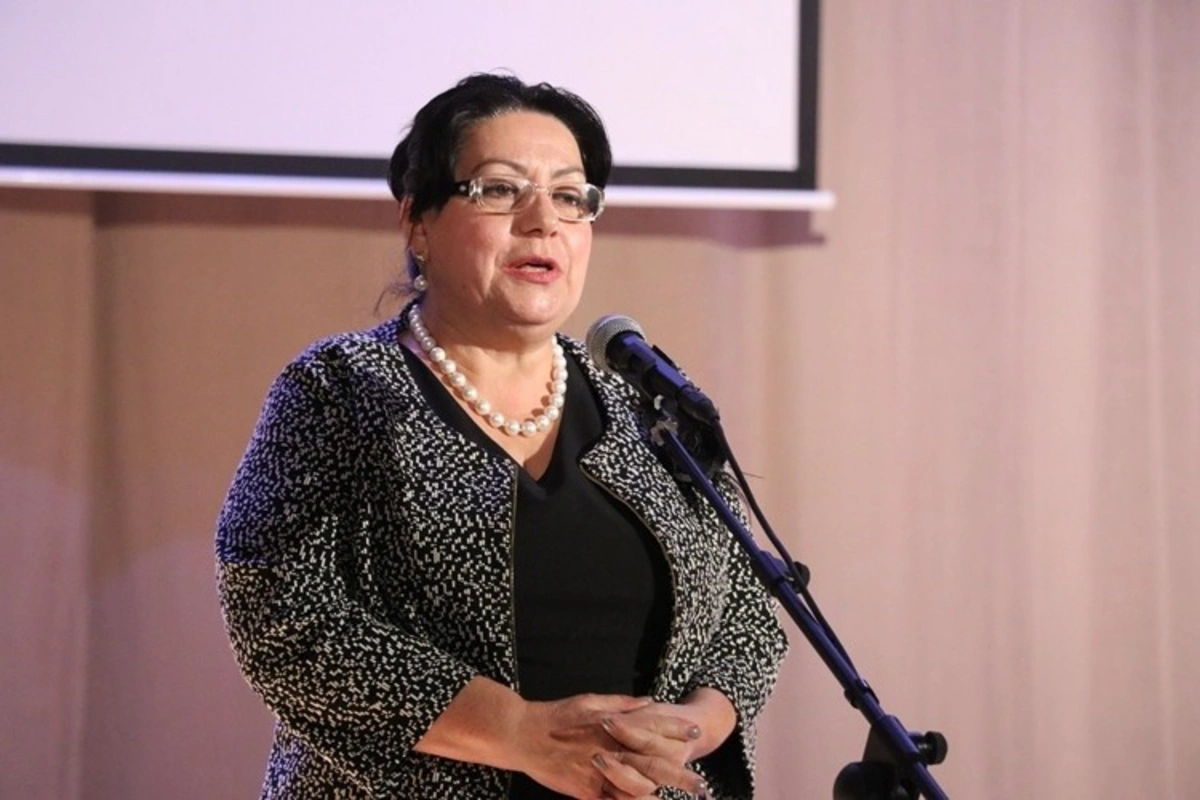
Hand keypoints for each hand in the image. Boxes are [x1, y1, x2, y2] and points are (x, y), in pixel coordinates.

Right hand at [511, 694, 709, 798]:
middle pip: (652, 762)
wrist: (522, 734)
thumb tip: (650, 701)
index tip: (697, 733)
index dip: (675, 730)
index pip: (651, 726)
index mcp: (612, 724)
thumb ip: (621, 704)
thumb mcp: (590, 701)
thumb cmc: (556, 715)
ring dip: (660, 795)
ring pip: (636, 787)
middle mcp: (610, 748)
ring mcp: (598, 771)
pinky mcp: (586, 790)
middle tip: (703, 785)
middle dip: (679, 775)